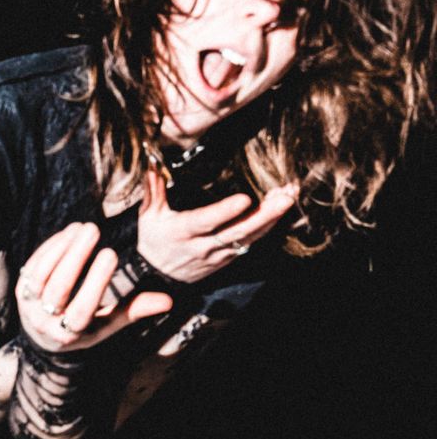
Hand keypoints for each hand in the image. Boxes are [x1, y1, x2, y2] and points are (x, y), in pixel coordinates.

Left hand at [16, 222, 173, 353]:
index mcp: (70, 334)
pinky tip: (68, 233)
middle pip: (58, 288)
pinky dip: (49, 248)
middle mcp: (45, 322)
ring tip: (82, 227)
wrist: (44, 339)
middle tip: (94, 229)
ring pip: (40, 275)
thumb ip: (134, 310)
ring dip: (61, 248)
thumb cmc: (85, 328)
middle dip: (75, 257)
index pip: (82, 308)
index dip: (95, 282)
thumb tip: (168, 301)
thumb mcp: (108, 324)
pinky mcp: (20, 291)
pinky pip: (32, 266)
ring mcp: (29, 306)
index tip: (111, 254)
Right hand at [138, 170, 297, 282]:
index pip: (205, 221)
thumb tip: (152, 162)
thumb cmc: (153, 240)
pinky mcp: (228, 258)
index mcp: (182, 232)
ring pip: (248, 237)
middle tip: (285, 197)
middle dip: (264, 215)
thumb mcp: (149, 216)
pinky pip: (250, 243)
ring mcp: (218, 254)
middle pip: (237, 231)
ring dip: (271, 219)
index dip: (225, 212)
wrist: (156, 276)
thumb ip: (153, 189)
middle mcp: (203, 245)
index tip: (244, 199)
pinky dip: (267, 227)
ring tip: (289, 197)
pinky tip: (281, 211)